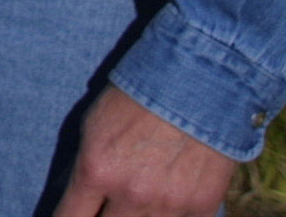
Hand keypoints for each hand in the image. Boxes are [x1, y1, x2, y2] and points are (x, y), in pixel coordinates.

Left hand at [52, 86, 236, 216]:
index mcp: (97, 170)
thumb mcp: (95, 126)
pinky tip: (167, 199)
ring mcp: (168, 205)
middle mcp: (131, 193)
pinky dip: (170, 216)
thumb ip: (87, 169)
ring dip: (137, 216)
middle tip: (108, 206)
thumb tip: (84, 201)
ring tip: (138, 198)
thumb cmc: (139, 98)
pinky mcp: (201, 207)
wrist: (200, 82)